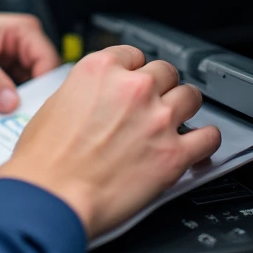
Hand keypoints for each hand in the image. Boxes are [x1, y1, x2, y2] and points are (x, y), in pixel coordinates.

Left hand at [0, 11, 59, 112]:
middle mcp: (25, 45)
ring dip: (25, 105)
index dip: (45, 87)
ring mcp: (17, 62)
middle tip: (26, 122)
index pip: (48, 61)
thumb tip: (10, 102)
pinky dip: (14, 106)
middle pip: (44, 78)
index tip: (36, 111)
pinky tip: (9, 120)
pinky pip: (18, 94)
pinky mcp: (8, 76)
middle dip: (36, 99)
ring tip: (18, 124)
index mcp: (23, 31)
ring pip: (33, 89)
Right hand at [0, 46, 220, 238]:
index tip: (134, 81)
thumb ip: (85, 91)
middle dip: (159, 87)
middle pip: (165, 71)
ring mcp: (157, 120)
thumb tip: (98, 97)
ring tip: (176, 119)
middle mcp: (132, 89)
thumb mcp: (55, 104)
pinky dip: (206, 140)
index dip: (134, 70)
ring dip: (183, 107)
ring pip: (190, 96)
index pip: (133, 55)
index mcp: (99, 70)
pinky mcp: (173, 155)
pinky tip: (198, 143)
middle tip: (152, 103)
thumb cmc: (45, 160)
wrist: (52, 197)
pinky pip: (208, 137)